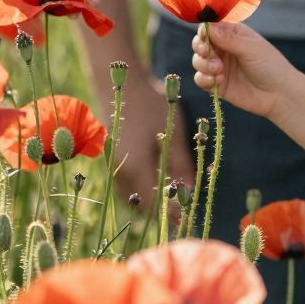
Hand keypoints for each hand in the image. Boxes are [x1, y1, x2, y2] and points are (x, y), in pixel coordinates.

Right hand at [115, 75, 195, 206]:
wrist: (122, 85)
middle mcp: (120, 172)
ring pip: (134, 195)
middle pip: (142, 204)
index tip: (188, 218)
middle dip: (163, 210)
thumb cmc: (151, 106)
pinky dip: (143, 187)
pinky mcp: (113, 160)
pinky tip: (160, 179)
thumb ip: (181, 166)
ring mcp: (114, 166)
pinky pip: (128, 184)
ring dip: (152, 199)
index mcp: (135, 168)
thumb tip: (190, 193)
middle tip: (184, 209)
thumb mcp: (173, 134)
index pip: (154, 205)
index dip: (171, 215)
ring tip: (175, 196)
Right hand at [190, 19, 296, 122]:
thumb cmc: (271, 66)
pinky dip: (204, 79)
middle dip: (200, 48)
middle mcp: (224, 49)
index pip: (210, 27)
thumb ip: (228, 39)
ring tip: (218, 69)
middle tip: (208, 53)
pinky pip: (200, 79)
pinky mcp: (217, 84)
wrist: (279, 95)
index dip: (204, 31)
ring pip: (198, 61)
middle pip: (200, 43)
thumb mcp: (251, 48)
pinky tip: (218, 81)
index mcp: (233, 35)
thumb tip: (207, 26)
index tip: (204, 37)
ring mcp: (220, 67)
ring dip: (203, 64)